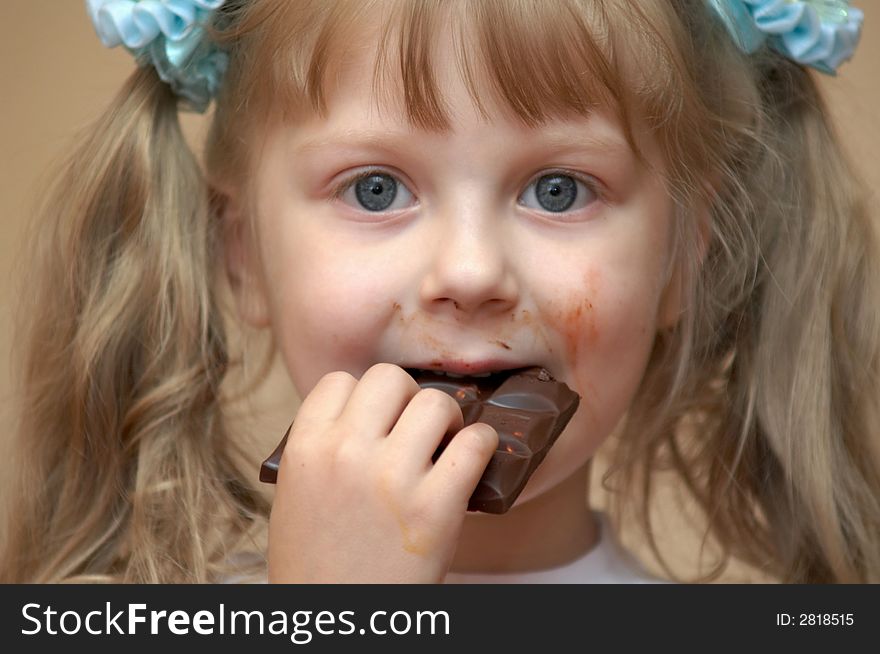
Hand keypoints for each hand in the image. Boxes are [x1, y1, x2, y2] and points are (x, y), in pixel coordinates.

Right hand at [267, 363, 498, 582]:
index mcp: (304, 449)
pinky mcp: (436, 506)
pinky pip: (475, 442)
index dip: (363, 397)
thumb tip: (365, 417)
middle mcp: (345, 453)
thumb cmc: (316, 566)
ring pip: (435, 401)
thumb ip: (323, 450)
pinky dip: (482, 445)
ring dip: (446, 419)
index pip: (340, 381)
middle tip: (415, 428)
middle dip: (407, 398)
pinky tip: (474, 460)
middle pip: (389, 378)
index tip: (376, 419)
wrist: (336, 627)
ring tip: (443, 445)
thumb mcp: (296, 496)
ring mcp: (392, 477)